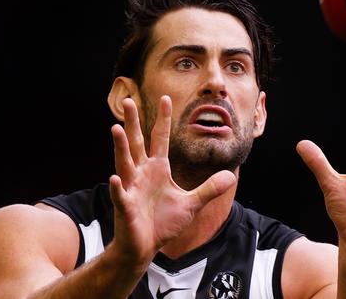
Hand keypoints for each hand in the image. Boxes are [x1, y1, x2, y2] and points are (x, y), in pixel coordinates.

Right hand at [108, 95, 235, 266]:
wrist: (145, 247)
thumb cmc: (163, 223)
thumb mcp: (192, 204)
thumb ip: (209, 189)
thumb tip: (230, 176)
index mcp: (157, 169)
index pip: (160, 139)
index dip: (164, 119)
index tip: (166, 98)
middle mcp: (142, 174)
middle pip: (137, 143)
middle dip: (133, 122)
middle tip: (128, 100)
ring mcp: (131, 188)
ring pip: (125, 163)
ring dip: (120, 147)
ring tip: (116, 128)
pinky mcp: (125, 207)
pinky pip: (121, 195)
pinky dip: (118, 187)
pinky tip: (115, 177)